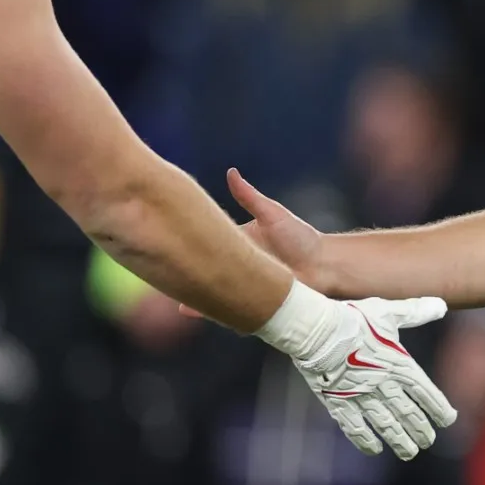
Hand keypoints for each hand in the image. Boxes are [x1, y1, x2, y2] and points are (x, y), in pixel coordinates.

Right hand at [180, 170, 326, 319]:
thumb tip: (230, 172)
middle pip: (206, 268)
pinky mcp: (252, 302)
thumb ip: (249, 197)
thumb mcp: (271, 214)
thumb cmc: (301, 238)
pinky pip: (229, 307)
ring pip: (214, 290)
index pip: (207, 242)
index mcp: (238, 243)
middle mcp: (238, 264)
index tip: (166, 239)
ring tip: (174, 300)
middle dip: (186, 272)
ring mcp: (244, 285)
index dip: (189, 242)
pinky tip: (196, 312)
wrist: (324, 267)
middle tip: (161, 272)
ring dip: (196, 294)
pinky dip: (214, 310)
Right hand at [255, 281, 456, 459]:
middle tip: (427, 441)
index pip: (425, 391)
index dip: (438, 407)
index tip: (448, 420)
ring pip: (386, 424)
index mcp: (398, 364)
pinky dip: (365, 440)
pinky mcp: (338, 402)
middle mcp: (383, 384)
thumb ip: (414, 312)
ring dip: (399, 439)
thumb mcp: (387, 312)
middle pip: (408, 413)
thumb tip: (441, 305)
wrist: (317, 330)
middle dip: (420, 429)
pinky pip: (355, 427)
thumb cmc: (353, 318)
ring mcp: (361, 396)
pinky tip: (374, 449)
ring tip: (409, 452)